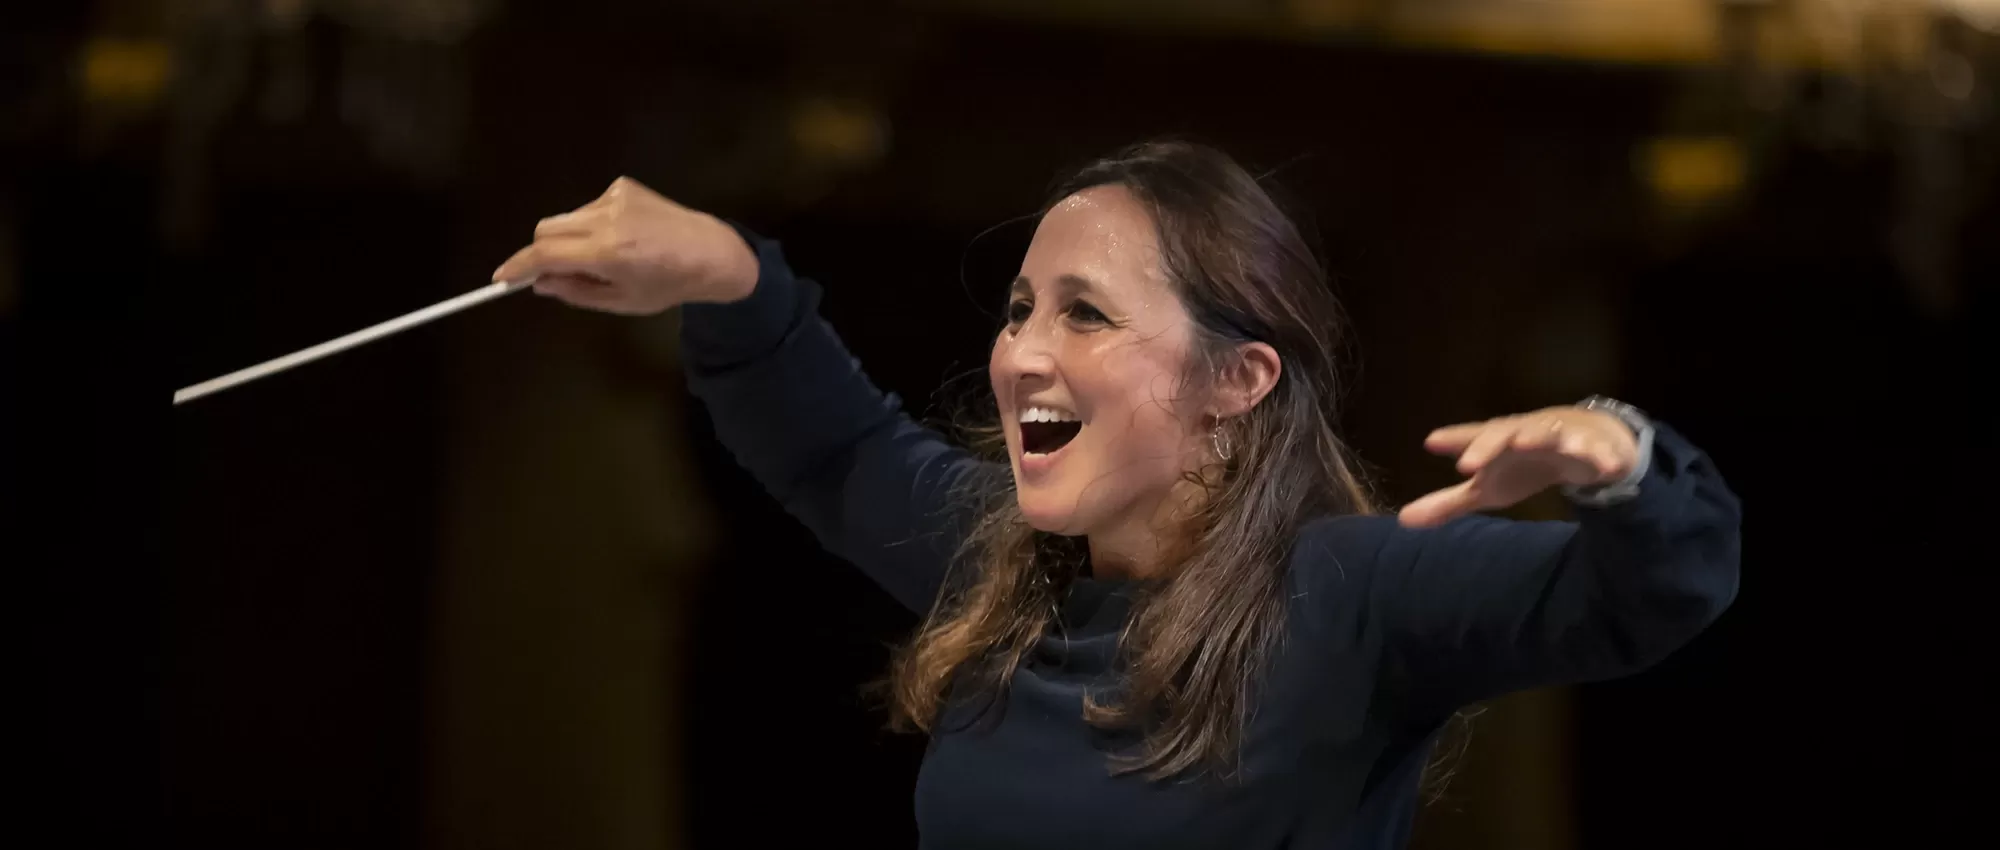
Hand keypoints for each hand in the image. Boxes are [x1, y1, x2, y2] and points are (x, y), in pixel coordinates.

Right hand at [492, 177, 759, 314]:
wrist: (711, 252)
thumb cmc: (668, 284)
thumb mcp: (621, 301)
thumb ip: (575, 292)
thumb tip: (538, 282)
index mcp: (608, 252)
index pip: (545, 254)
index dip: (518, 266)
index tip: (502, 278)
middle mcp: (607, 218)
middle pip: (546, 229)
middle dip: (542, 252)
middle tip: (553, 274)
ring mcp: (615, 196)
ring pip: (567, 218)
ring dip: (569, 239)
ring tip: (602, 257)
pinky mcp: (623, 185)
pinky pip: (588, 207)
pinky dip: (590, 224)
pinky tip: (621, 236)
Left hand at [1397, 407, 1638, 527]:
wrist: (1583, 440)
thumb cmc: (1524, 462)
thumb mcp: (1487, 487)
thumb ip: (1449, 502)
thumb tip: (1403, 521)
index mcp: (1499, 441)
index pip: (1473, 438)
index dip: (1455, 440)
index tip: (1431, 442)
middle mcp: (1527, 432)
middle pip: (1506, 433)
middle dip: (1489, 444)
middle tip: (1469, 464)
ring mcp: (1562, 435)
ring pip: (1552, 433)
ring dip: (1544, 437)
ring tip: (1533, 444)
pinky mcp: (1595, 446)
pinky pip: (1599, 450)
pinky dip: (1601, 456)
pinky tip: (1602, 466)